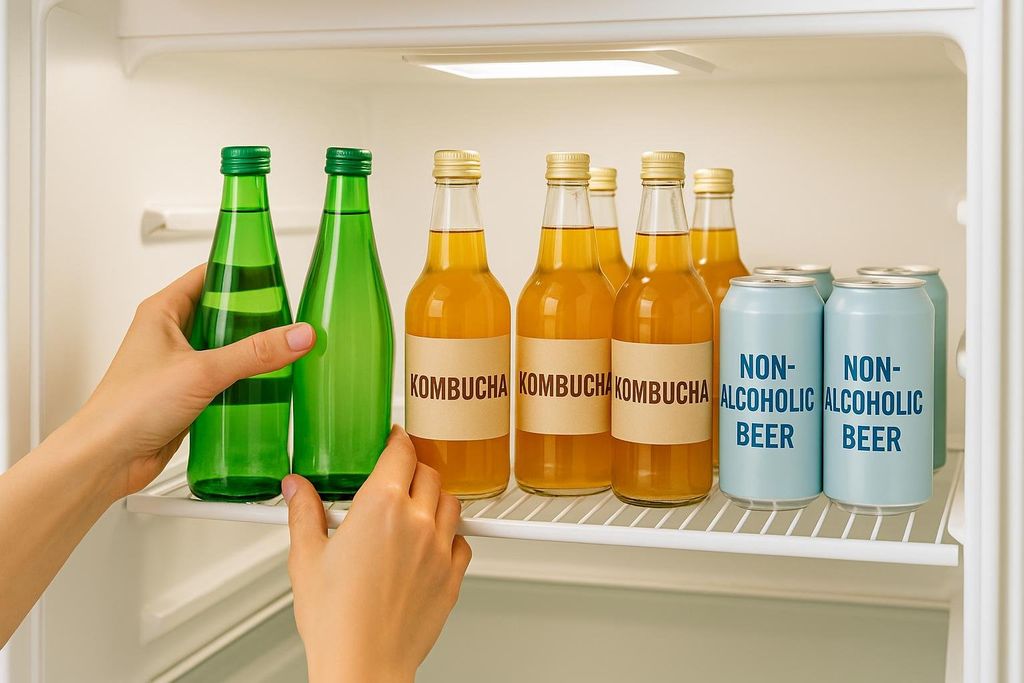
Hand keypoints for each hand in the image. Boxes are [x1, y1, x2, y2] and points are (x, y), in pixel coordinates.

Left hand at [69, 264, 314, 500]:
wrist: (108, 457)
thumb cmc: (127, 408)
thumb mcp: (202, 372)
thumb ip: (254, 354)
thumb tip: (296, 335)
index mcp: (163, 312)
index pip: (209, 275)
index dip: (241, 273)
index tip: (274, 277)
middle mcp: (170, 335)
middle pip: (222, 313)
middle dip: (255, 317)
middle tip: (287, 319)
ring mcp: (179, 365)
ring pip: (225, 348)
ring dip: (252, 352)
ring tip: (283, 350)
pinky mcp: (188, 394)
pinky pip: (224, 378)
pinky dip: (245, 380)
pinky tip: (266, 385)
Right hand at [284, 427, 471, 682]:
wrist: (363, 665)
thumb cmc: (335, 620)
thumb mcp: (306, 558)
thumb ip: (304, 513)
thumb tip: (296, 488)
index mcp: (381, 507)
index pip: (401, 452)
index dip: (398, 439)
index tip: (395, 438)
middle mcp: (417, 521)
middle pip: (428, 472)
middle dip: (414, 467)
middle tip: (399, 474)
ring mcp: (439, 549)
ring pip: (451, 501)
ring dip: (435, 497)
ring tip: (416, 505)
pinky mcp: (452, 576)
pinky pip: (462, 541)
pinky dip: (450, 534)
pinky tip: (431, 542)